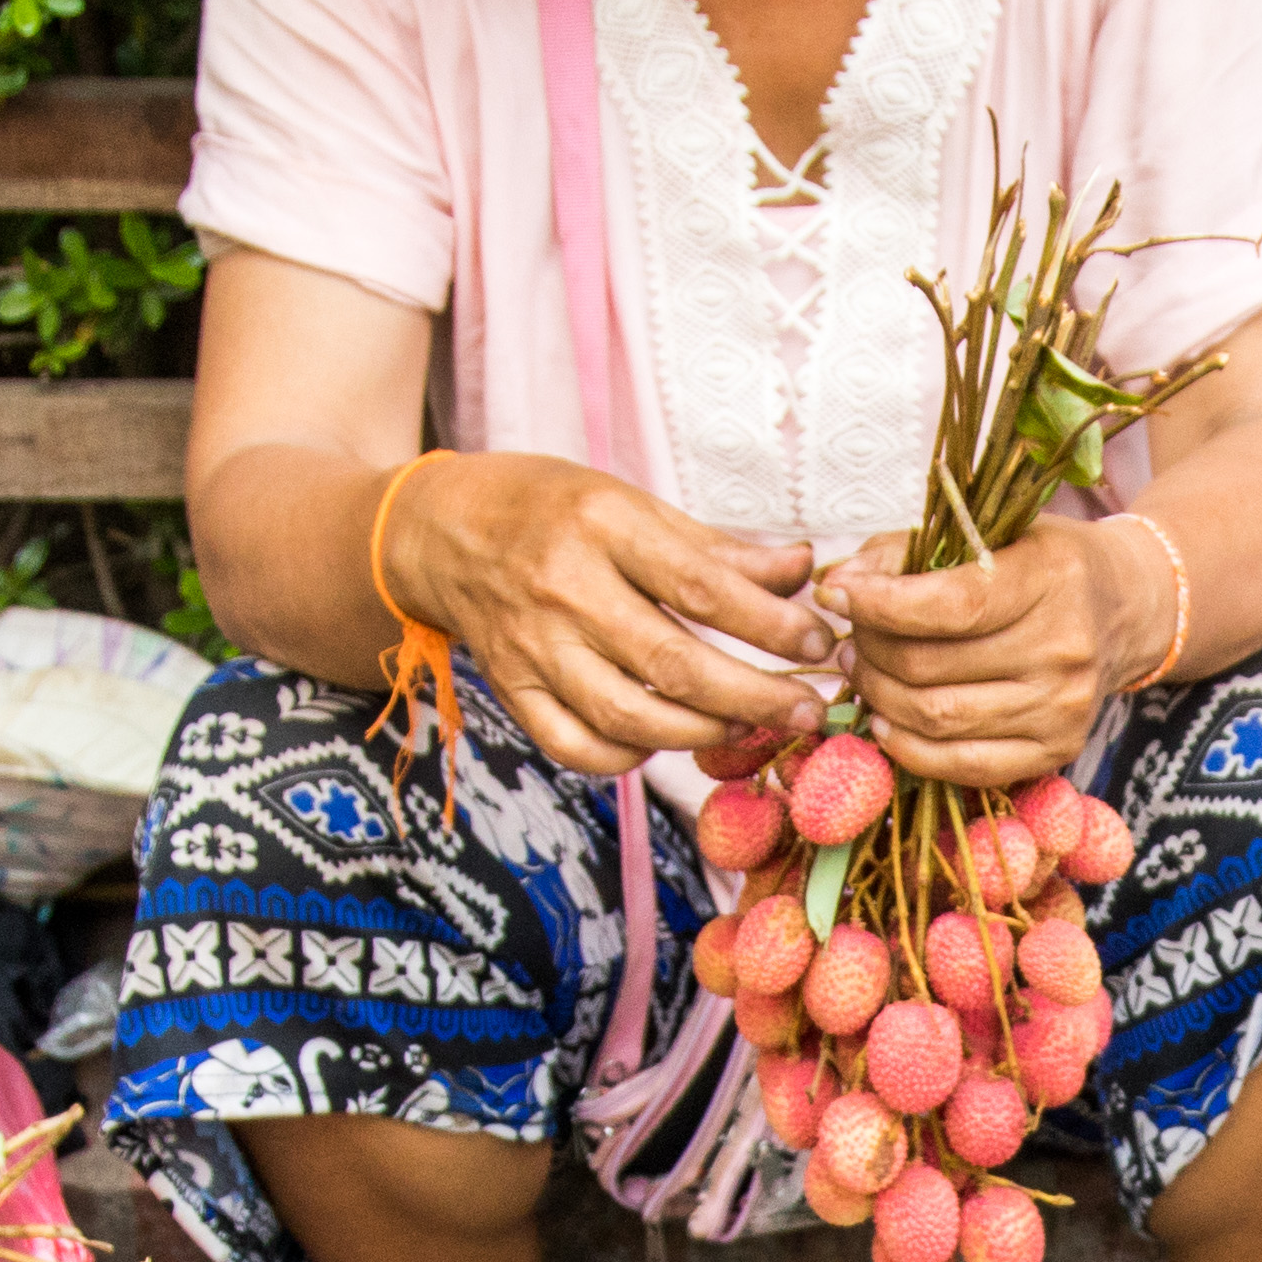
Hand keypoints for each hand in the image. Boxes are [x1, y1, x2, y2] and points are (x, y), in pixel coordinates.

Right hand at [379, 453, 833, 778]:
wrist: (441, 529)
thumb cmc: (551, 510)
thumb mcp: (631, 504)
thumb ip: (717, 547)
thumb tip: (801, 571)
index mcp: (603, 526)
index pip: (702, 586)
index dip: (771, 623)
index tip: (820, 643)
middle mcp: (564, 588)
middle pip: (673, 664)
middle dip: (754, 697)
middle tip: (806, 710)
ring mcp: (532, 647)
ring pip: (628, 716)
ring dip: (702, 733)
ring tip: (745, 724)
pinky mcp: (511, 689)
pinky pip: (576, 746)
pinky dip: (628, 757)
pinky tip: (662, 740)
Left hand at [826, 520, 1146, 791]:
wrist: (1125, 608)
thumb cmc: (1042, 562)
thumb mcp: (987, 531)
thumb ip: (907, 550)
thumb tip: (837, 584)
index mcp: (1050, 578)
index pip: (948, 605)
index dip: (878, 605)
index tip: (836, 593)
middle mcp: (1064, 648)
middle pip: (929, 666)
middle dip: (868, 650)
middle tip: (850, 637)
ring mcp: (1063, 708)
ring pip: (936, 718)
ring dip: (879, 697)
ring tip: (862, 671)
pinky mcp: (1057, 751)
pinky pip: (962, 765)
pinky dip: (908, 747)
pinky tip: (887, 719)